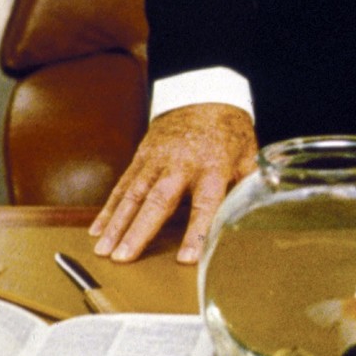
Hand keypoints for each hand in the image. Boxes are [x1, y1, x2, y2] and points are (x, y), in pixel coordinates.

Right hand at [89, 103, 257, 264]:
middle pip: (159, 200)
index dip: (196, 233)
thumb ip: (249, 187)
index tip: (186, 259)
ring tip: (103, 251)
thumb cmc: (230, 134)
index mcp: (213, 167)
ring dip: (117, 223)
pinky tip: (97, 230)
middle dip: (139, 231)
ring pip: (134, 193)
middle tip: (123, 258)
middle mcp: (182, 164)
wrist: (205, 96)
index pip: (206, 204)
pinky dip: (108, 208)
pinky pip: (123, 184)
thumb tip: (258, 215)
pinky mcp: (142, 156)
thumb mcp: (249, 156)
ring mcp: (158, 159)